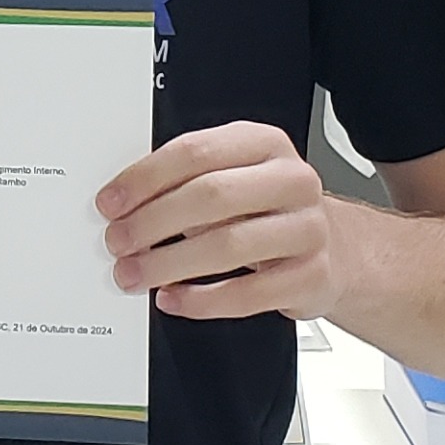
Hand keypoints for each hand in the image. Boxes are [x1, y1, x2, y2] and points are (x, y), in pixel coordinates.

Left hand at [98, 124, 334, 320]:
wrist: (333, 248)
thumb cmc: (266, 209)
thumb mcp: (233, 177)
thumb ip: (185, 183)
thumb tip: (125, 206)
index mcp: (264, 144)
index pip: (196, 151)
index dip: (146, 178)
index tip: (111, 202)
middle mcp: (291, 181)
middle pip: (211, 196)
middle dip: (152, 222)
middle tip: (118, 241)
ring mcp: (307, 229)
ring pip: (228, 245)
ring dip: (169, 264)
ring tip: (136, 274)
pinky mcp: (311, 276)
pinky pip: (248, 294)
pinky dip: (202, 301)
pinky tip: (174, 299)